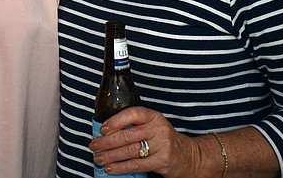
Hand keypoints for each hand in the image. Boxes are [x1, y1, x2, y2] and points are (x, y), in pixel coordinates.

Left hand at [90, 107, 206, 177]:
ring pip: (130, 151)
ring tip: (98, 158)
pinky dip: (120, 167)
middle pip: (127, 135)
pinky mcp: (162, 161)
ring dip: (110, 156)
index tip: (102, 128)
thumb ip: (135, 126)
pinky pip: (136, 165)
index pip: (133, 114)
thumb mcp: (153, 126)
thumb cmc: (164, 140)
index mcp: (154, 116)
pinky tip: (110, 168)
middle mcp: (158, 129)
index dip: (116, 120)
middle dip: (106, 142)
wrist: (189, 156)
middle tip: (94, 146)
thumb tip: (106, 131)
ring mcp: (162, 145)